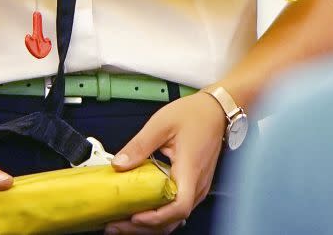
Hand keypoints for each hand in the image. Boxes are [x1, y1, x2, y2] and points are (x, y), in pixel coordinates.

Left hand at [105, 94, 225, 233]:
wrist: (216, 111)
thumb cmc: (196, 115)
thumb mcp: (161, 124)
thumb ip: (139, 145)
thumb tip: (119, 164)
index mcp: (190, 170)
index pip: (179, 206)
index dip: (156, 217)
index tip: (135, 216)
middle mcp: (197, 185)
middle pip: (172, 219)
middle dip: (143, 227)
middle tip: (116, 224)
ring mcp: (196, 188)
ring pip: (174, 217)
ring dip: (149, 224)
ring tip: (123, 222)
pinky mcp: (193, 186)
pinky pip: (175, 208)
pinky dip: (157, 215)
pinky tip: (140, 211)